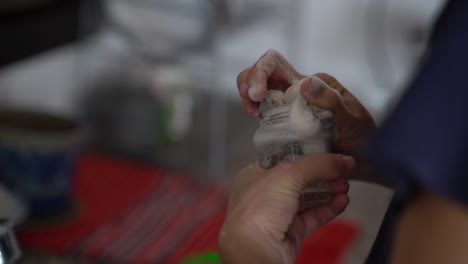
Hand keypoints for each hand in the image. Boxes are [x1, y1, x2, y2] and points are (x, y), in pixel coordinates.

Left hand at [219, 154, 354, 263]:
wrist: (255, 249)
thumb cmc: (259, 207)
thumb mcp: (288, 175)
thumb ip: (319, 165)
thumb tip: (346, 160)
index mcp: (253, 175)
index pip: (281, 159)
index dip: (303, 154)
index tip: (325, 150)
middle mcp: (264, 194)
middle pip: (298, 179)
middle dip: (321, 174)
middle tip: (341, 169)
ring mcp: (278, 214)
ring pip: (307, 198)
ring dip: (328, 190)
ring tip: (345, 185)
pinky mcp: (291, 232)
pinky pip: (313, 216)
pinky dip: (329, 208)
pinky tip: (343, 201)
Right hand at [237, 49, 375, 155]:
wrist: (363, 161)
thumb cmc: (362, 138)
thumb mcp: (350, 119)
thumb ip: (330, 101)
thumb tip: (304, 83)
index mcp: (314, 81)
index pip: (277, 63)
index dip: (261, 73)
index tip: (258, 93)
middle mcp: (300, 89)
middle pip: (264, 73)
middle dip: (249, 80)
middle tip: (250, 99)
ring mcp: (291, 105)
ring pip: (261, 90)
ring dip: (249, 96)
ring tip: (251, 111)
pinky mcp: (285, 121)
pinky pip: (265, 111)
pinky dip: (254, 111)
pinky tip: (255, 118)